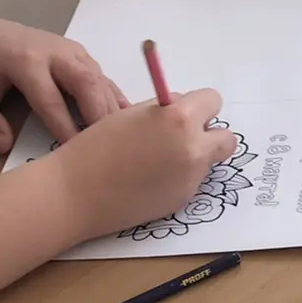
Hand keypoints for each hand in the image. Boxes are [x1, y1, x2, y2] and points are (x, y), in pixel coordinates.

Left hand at [0, 14, 127, 153]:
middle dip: (100, 115)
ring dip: (111, 107)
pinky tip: (127, 117)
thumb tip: (4, 146)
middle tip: (111, 146)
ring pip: (99, 79)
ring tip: (123, 138)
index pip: (50, 99)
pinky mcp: (80, 53)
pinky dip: (115, 96)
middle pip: (85, 83)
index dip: (64, 126)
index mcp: (26, 62)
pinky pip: (102, 76)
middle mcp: (55, 54)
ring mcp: (71, 51)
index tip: (74, 153)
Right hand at [47, 87, 239, 239]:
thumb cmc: (95, 147)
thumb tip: (184, 109)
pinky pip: (192, 181)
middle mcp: (193, 149)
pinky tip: (149, 180)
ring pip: (208, 161)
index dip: (198, 106)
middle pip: (226, 138)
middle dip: (208, 135)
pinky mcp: (183, 201)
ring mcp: (191, 179)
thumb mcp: (132, 114)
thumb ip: (165, 109)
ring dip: (194, 156)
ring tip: (158, 160)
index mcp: (179, 119)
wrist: (75, 193)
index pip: (213, 101)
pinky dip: (179, 177)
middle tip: (180, 137)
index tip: (184, 112)